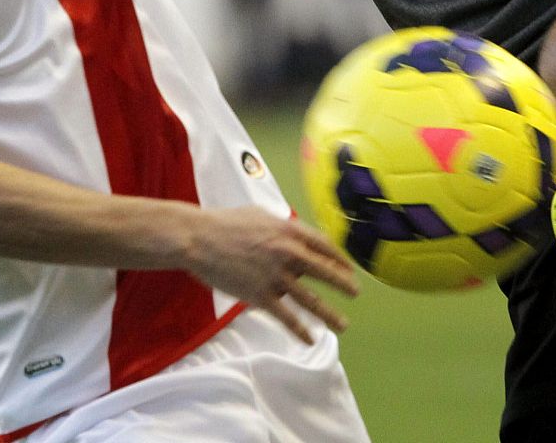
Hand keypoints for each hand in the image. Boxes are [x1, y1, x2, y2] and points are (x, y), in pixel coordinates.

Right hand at [184, 207, 358, 342]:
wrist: (199, 239)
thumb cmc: (227, 223)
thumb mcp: (262, 216)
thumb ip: (283, 227)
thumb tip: (295, 236)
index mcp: (290, 231)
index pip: (324, 246)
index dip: (340, 259)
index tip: (349, 269)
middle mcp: (288, 253)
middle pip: (325, 272)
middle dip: (343, 284)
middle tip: (355, 293)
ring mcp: (275, 276)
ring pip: (310, 300)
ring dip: (329, 314)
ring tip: (343, 325)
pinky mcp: (260, 296)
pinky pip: (286, 317)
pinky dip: (300, 330)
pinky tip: (310, 339)